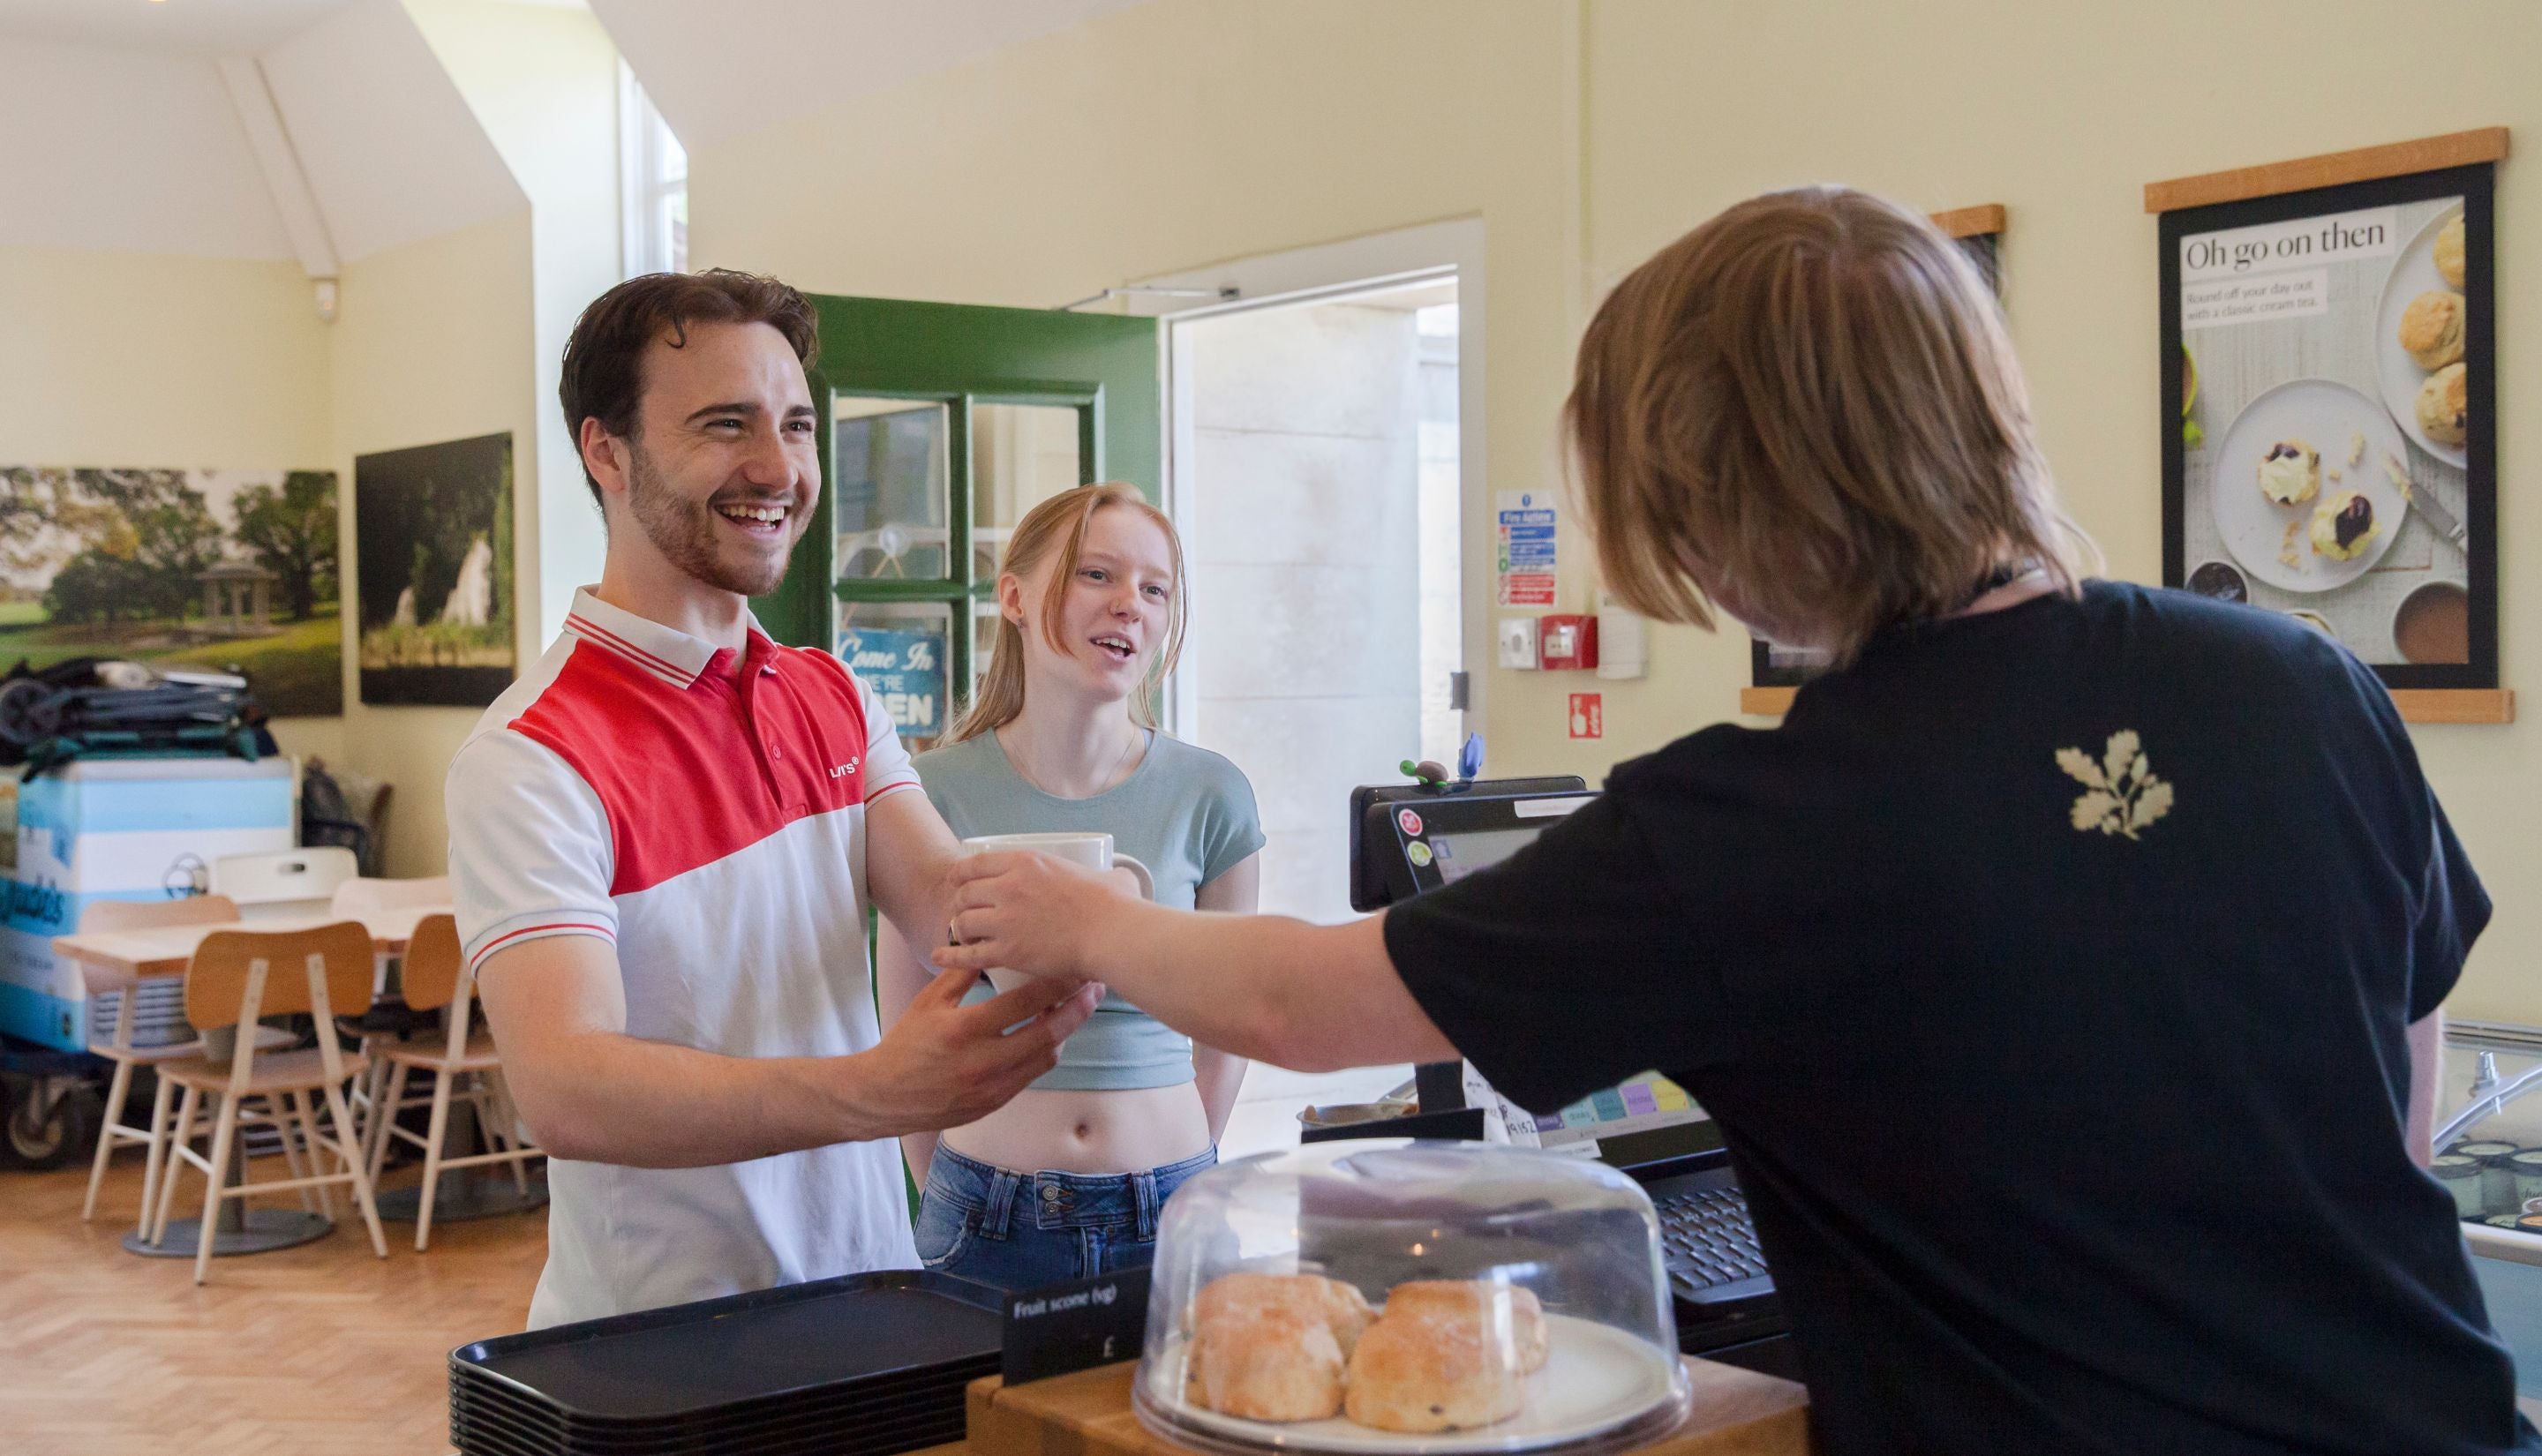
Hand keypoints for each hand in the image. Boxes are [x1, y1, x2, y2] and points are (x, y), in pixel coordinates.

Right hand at [851, 962, 1101, 1135]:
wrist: (886, 1097)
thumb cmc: (907, 1044)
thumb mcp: (928, 1002)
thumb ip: (960, 973)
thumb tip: (987, 942)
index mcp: (966, 1029)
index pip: (1024, 1003)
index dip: (1056, 984)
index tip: (1074, 968)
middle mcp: (984, 1060)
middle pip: (1048, 1032)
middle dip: (1077, 1009)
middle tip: (1094, 990)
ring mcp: (993, 1086)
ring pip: (1047, 1056)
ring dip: (1065, 1032)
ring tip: (1075, 1010)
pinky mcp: (996, 1102)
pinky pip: (1033, 1074)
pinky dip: (1046, 1052)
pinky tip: (1050, 1034)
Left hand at [939, 849, 1124, 982]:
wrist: (1111, 935)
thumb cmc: (1115, 906)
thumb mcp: (1107, 876)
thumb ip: (1107, 874)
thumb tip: (1120, 877)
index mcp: (1027, 863)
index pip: (977, 863)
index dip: (961, 873)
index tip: (957, 881)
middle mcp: (1009, 887)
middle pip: (965, 893)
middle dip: (960, 904)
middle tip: (964, 913)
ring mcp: (1005, 919)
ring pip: (963, 922)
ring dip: (960, 930)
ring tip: (964, 937)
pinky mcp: (1008, 951)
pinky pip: (969, 954)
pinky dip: (951, 956)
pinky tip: (939, 958)